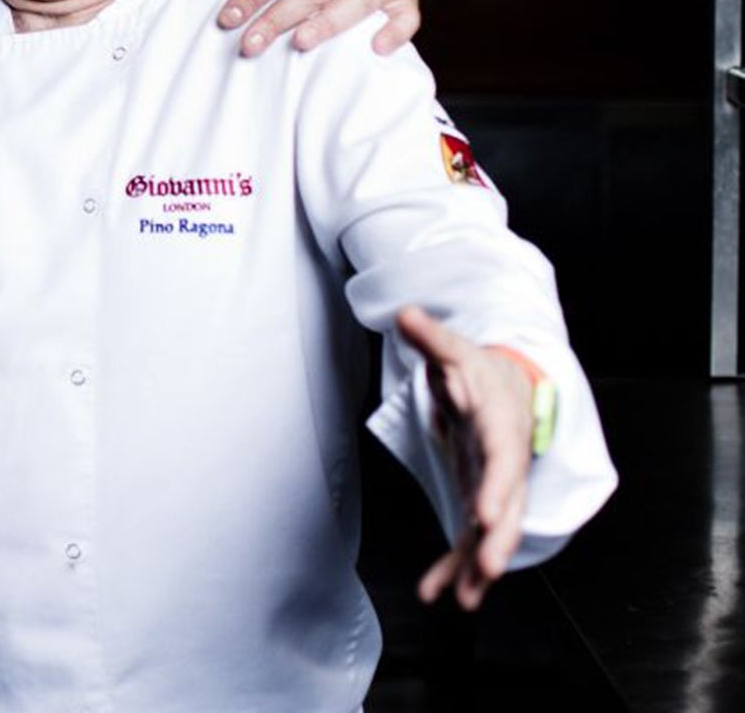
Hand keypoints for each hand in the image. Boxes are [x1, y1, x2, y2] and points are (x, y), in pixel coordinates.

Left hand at [395, 305, 537, 610]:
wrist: (506, 386)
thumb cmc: (478, 370)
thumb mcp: (454, 350)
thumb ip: (430, 336)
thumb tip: (405, 314)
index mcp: (501, 426)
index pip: (502, 458)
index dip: (496, 485)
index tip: (486, 511)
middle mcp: (503, 464)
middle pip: (508, 506)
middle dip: (499, 540)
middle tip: (488, 571)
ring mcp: (493, 486)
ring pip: (491, 533)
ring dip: (478, 567)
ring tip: (464, 600)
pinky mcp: (478, 499)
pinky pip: (469, 538)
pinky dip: (455, 566)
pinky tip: (436, 593)